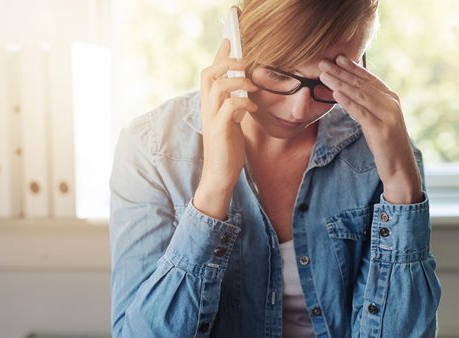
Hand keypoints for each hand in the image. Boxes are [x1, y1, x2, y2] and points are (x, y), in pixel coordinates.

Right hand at [194, 39, 258, 219]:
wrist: (220, 176)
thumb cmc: (227, 150)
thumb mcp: (231, 124)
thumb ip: (233, 108)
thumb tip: (244, 96)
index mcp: (209, 105)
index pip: (209, 73)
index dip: (219, 55)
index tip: (229, 40)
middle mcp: (207, 109)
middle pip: (209, 73)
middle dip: (227, 62)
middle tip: (245, 61)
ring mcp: (212, 119)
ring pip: (218, 87)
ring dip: (237, 81)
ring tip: (252, 85)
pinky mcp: (220, 130)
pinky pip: (230, 107)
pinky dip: (243, 102)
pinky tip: (252, 106)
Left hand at [319, 56, 422, 203]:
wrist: (400, 168)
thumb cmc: (387, 146)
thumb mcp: (379, 121)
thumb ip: (370, 106)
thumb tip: (352, 93)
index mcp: (391, 98)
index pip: (369, 79)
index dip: (353, 67)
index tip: (337, 58)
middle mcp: (391, 103)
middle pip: (361, 84)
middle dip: (341, 72)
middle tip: (323, 63)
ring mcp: (388, 115)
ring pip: (359, 95)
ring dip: (339, 83)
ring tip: (324, 75)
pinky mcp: (381, 129)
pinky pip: (361, 112)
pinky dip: (347, 102)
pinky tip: (335, 94)